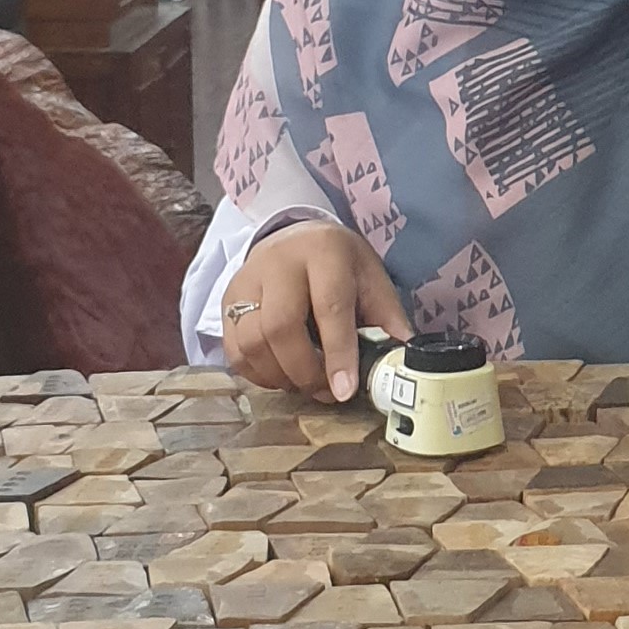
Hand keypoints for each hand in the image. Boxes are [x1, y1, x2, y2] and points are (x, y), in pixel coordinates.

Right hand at [220, 222, 411, 400]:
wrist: (295, 237)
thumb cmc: (339, 263)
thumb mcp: (371, 276)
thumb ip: (387, 314)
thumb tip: (403, 352)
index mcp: (324, 253)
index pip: (329, 307)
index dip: (337, 354)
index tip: (344, 391)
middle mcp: (279, 263)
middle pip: (281, 328)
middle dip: (305, 371)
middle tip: (325, 391)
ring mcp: (246, 281)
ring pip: (252, 342)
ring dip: (280, 376)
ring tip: (305, 384)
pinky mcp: (226, 300)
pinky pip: (234, 350)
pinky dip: (257, 374)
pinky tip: (281, 375)